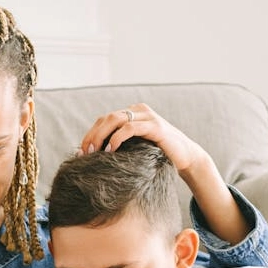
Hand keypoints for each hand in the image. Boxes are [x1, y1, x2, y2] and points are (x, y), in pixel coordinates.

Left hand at [79, 104, 207, 173]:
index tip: (81, 151)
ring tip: (94, 152)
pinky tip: (110, 150)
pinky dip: (117, 138)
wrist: (185, 157)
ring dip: (101, 136)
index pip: (104, 119)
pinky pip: (130, 128)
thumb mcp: (134, 147)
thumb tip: (91, 153)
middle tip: (84, 153)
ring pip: (116, 119)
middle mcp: (139, 110)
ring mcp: (148, 116)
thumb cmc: (157, 155)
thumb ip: (118, 144)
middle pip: (107, 118)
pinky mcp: (155, 126)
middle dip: (92, 135)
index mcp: (132, 113)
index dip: (90, 134)